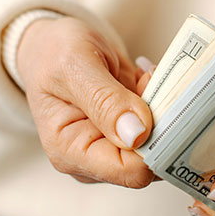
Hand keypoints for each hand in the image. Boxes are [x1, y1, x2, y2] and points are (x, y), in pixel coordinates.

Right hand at [17, 16, 154, 187]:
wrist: (51, 43)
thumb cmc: (53, 53)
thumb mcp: (75, 66)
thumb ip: (105, 101)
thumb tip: (137, 135)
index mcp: (71, 152)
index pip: (130, 171)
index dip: (153, 143)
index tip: (154, 103)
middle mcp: (94, 158)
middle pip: (150, 160)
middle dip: (161, 122)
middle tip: (150, 81)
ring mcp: (113, 147)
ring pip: (160, 143)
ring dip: (163, 107)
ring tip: (145, 76)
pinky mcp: (129, 133)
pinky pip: (160, 126)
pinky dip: (161, 100)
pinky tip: (145, 78)